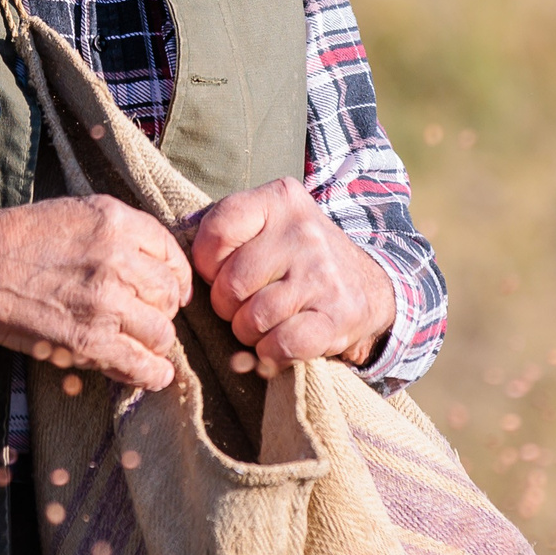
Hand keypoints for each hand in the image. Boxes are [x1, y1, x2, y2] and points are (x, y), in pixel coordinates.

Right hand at [0, 198, 190, 389]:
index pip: (170, 253)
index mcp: (116, 221)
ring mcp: (106, 302)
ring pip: (161, 331)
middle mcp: (117, 259)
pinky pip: (141, 364)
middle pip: (169, 294)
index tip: (171, 290)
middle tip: (149, 318)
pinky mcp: (89, 341)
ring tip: (142, 343)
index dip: (175, 276)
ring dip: (155, 341)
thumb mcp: (74, 213)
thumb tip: (156, 260)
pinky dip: (153, 374)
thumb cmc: (17, 241)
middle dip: (163, 310)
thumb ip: (118, 231)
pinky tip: (153, 375)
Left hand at [190, 177, 395, 376]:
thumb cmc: (299, 259)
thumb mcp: (270, 226)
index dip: (207, 264)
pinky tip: (280, 344)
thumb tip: (186, 278)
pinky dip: (271, 354)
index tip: (221, 272)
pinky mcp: (336, 315)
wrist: (369, 287)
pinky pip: (280, 345)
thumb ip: (227, 235)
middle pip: (230, 284)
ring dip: (249, 333)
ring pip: (252, 319)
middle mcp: (303, 232)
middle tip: (245, 305)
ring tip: (264, 323)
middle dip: (228, 306)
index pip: (217, 231)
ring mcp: (322, 274)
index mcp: (280, 200)